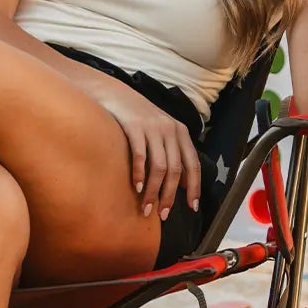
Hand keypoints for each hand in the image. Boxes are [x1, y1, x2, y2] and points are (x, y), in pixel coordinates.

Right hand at [96, 83, 200, 221]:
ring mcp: (152, 127)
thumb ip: (174, 153)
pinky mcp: (134, 127)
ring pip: (159, 167)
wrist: (113, 93)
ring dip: (153, 191)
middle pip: (176, 170)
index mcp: (180, 132)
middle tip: (163, 215)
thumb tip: (184, 184)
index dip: (194, 187)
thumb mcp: (161, 131)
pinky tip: (136, 188)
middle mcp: (170, 129)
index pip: (193, 164)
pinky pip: (140, 156)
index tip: (191, 207)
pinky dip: (139, 174)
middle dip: (170, 195)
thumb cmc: (138, 118)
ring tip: (146, 208)